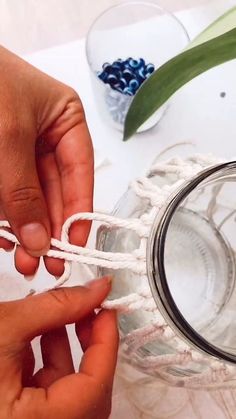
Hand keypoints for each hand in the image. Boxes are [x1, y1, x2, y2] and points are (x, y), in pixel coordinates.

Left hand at [0, 46, 93, 276]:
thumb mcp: (9, 137)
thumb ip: (23, 191)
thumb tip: (37, 238)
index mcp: (65, 119)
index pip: (80, 172)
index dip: (78, 210)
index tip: (73, 243)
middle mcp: (46, 135)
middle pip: (54, 191)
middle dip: (48, 227)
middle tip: (45, 262)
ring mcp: (21, 149)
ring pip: (29, 197)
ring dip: (26, 228)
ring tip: (25, 260)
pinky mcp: (0, 159)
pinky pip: (7, 194)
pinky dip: (6, 218)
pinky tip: (6, 239)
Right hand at [0, 276, 117, 418]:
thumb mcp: (6, 326)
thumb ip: (55, 307)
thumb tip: (98, 290)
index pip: (95, 388)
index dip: (106, 343)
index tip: (107, 310)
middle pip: (86, 392)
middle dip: (90, 346)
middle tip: (89, 311)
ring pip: (64, 391)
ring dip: (66, 349)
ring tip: (59, 314)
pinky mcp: (16, 416)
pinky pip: (43, 393)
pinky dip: (45, 361)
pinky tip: (36, 333)